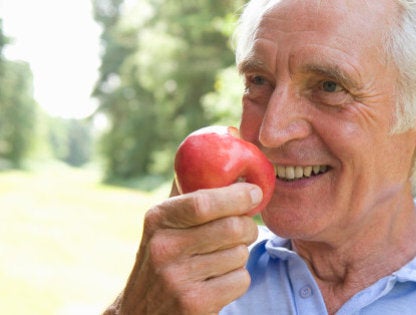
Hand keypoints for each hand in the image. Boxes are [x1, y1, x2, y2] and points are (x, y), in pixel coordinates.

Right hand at [110, 183, 261, 313]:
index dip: (237, 195)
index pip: (203, 202)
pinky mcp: (195, 304)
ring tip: (220, 258)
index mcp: (158, 220)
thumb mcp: (164, 221)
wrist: (141, 311)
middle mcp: (164, 249)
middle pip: (232, 228)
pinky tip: (218, 280)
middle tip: (244, 228)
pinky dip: (237, 279)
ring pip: (239, 255)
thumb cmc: (164, 255)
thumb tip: (229, 136)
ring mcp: (178, 279)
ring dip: (239, 255)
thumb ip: (190, 187)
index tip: (255, 192)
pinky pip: (240, 280)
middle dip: (246, 227)